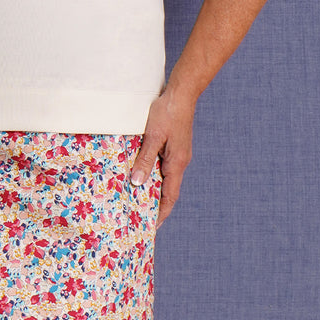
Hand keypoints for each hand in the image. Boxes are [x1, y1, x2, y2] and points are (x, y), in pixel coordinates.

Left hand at [130, 85, 194, 223]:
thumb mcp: (153, 136)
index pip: (170, 196)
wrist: (182, 93)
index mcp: (177, 163)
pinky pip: (163, 167)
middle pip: (168, 190)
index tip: (152, 227)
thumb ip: (145, 160)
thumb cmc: (167, 112)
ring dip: (154, 190)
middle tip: (141, 217)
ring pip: (165, 178)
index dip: (161, 212)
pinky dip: (153, 175)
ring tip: (138, 200)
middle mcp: (179, 162)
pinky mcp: (174, 146)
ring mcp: (178, 154)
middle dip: (156, 205)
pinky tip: (142, 175)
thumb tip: (138, 183)